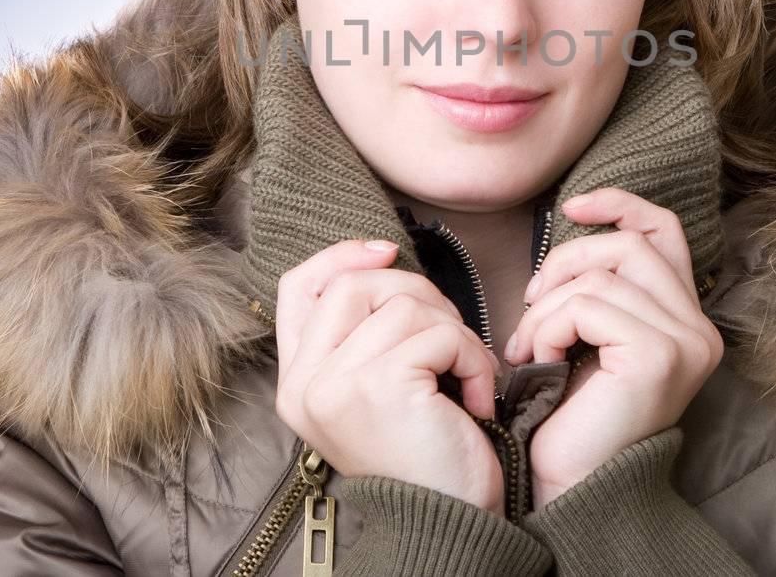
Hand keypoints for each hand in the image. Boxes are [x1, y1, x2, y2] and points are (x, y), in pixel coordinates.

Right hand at [272, 239, 508, 513]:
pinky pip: (438, 333)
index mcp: (297, 383)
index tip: (387, 249)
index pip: (298, 288)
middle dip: (417, 292)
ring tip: (468, 375)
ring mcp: (336, 385)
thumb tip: (383, 258)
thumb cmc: (424, 457)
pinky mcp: (378, 386)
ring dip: (454, 331)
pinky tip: (478, 396)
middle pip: (354, 285)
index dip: (341, 256)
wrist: (447, 526)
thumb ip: (362, 336)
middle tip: (450, 334)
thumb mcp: (375, 392)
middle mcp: (304, 385)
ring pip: (403, 305)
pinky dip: (473, 355)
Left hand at [503, 188, 723, 506]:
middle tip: (531, 303)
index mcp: (686, 320)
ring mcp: (685, 342)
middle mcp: (698, 330)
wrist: (571, 486)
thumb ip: (600, 288)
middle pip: (629, 245)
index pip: (664, 232)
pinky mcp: (657, 355)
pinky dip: (548, 327)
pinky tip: (538, 361)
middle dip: (566, 261)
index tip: (571, 205)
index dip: (619, 205)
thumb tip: (577, 222)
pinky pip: (587, 306)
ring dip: (546, 307)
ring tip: (528, 346)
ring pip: (600, 276)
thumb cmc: (571, 416)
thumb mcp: (589, 337)